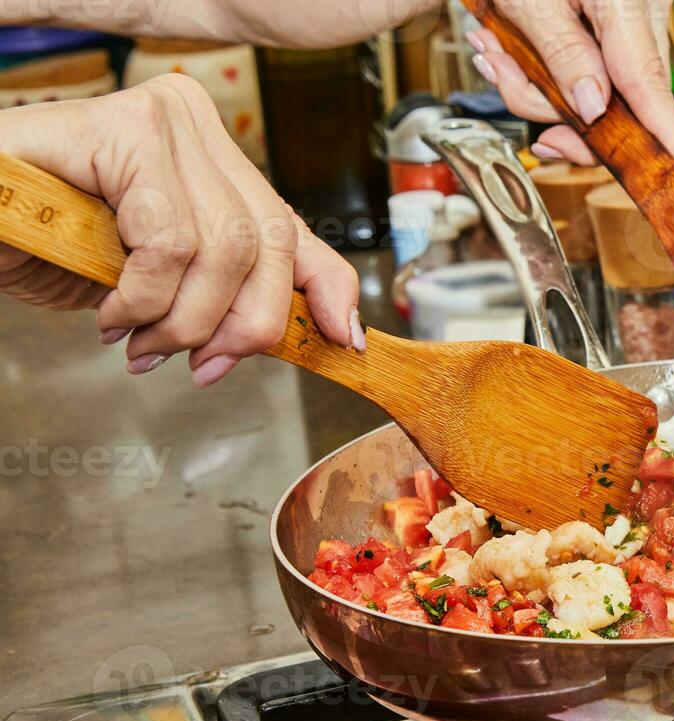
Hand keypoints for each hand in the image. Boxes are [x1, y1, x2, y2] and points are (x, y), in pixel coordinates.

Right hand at [0, 74, 360, 385]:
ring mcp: (159, 120)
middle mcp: (192, 124)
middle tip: (204, 365)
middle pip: (269, 243)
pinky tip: (113, 313)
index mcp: (211, 151)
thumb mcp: (157, 279)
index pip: (295, 227)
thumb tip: (318, 332)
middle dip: (244, 324)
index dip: (328, 289)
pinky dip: (144, 298)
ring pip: (223, 248)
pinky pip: (168, 241)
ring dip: (183, 321)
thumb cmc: (45, 243)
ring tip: (141, 342)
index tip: (344, 341)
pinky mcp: (119, 130)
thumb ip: (226, 291)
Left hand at [466, 0, 673, 166]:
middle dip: (557, 110)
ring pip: (598, 93)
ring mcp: (633, 23)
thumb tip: (592, 109)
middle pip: (621, 100)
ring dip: (537, 88)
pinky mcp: (618, 29)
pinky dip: (545, 72)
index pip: (649, 81)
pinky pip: (589, 73)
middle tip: (512, 91)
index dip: (661, 129)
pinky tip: (509, 48)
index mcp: (627, 4)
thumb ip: (563, 54)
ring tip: (496, 52)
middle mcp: (642, 16)